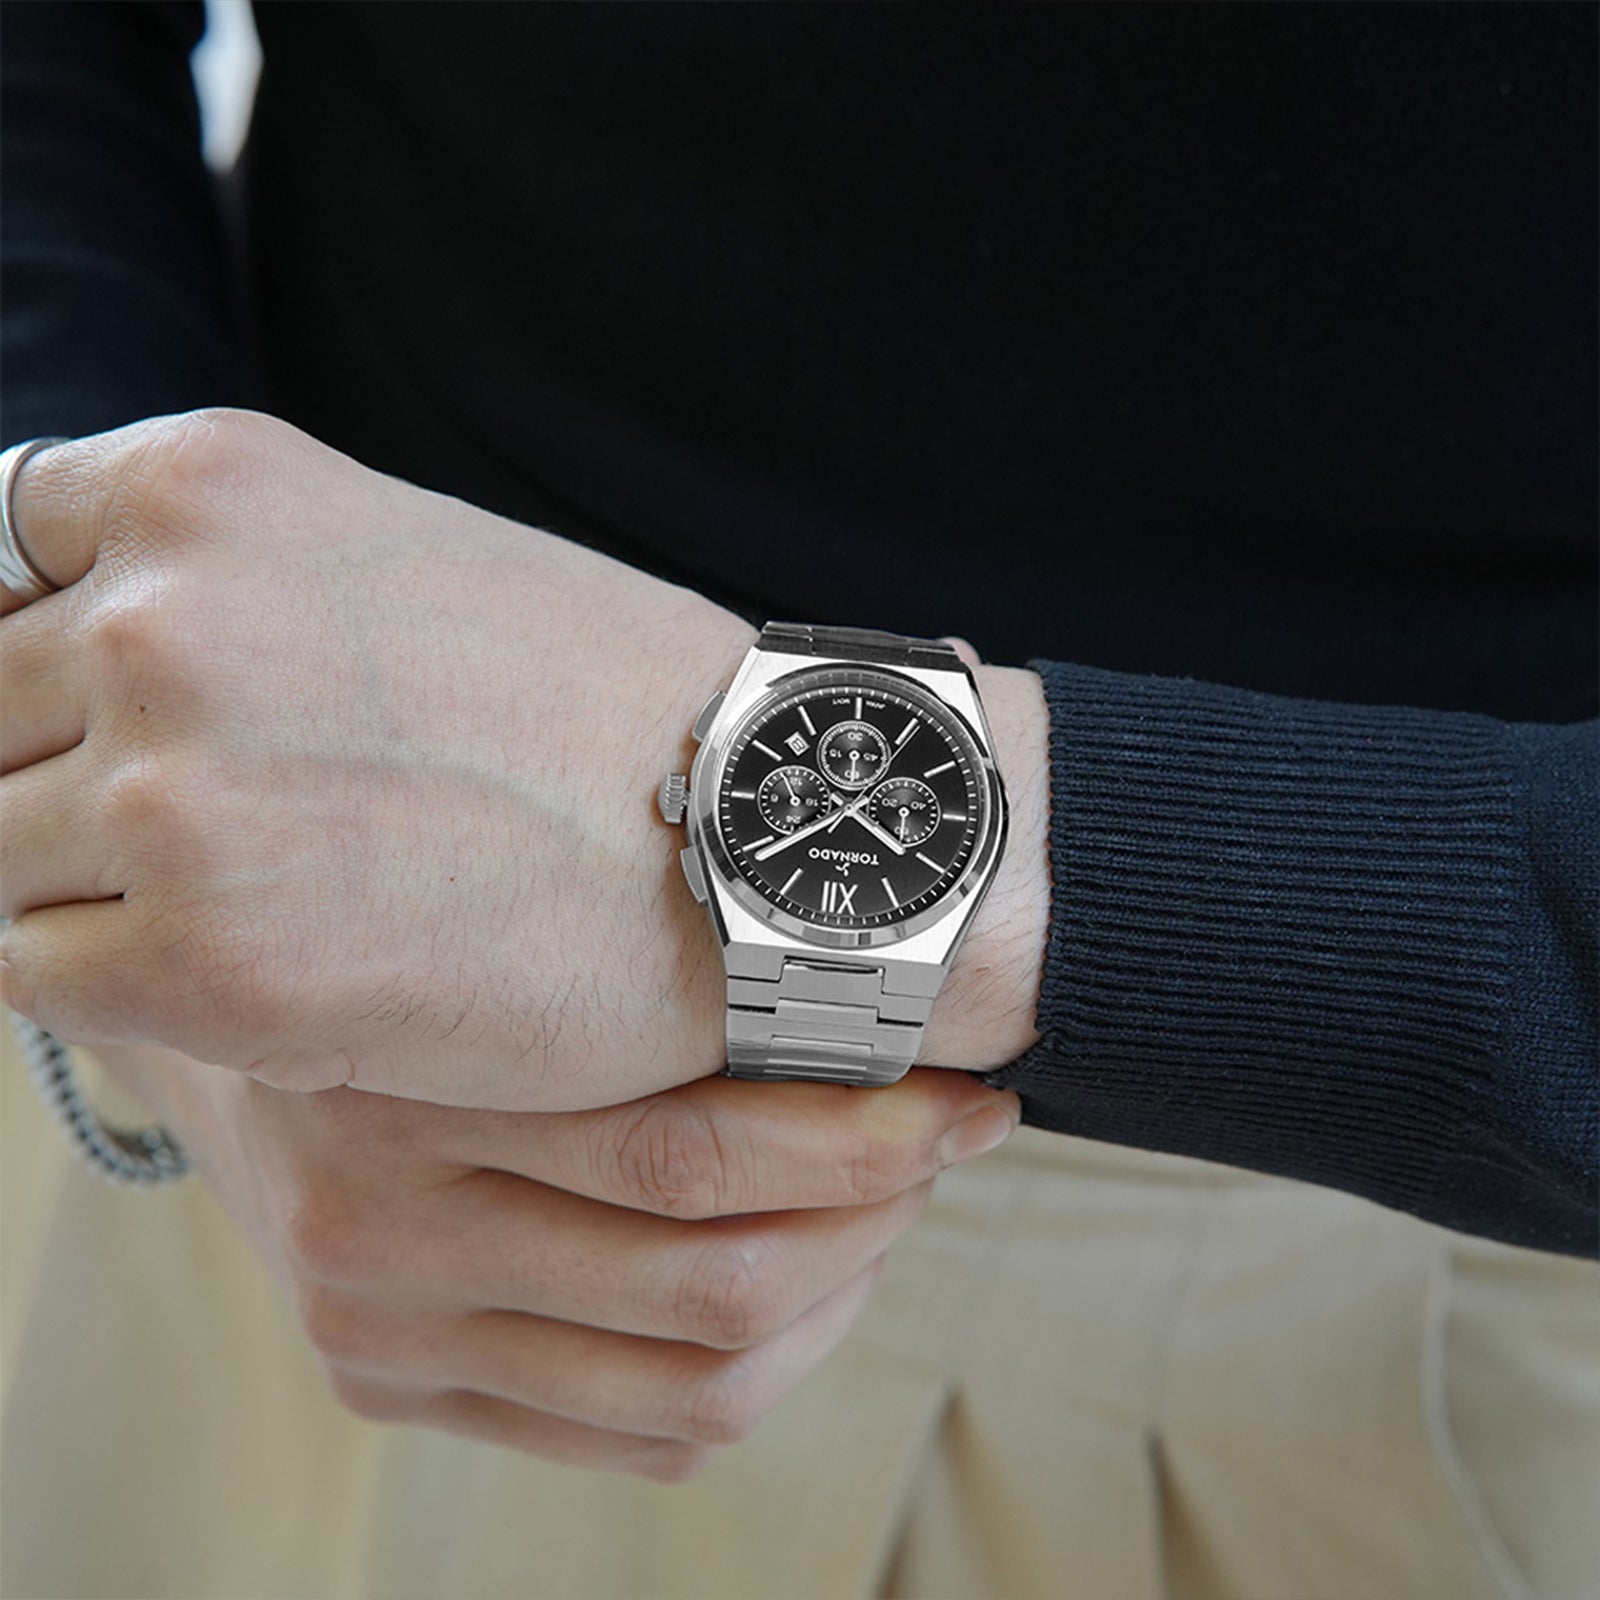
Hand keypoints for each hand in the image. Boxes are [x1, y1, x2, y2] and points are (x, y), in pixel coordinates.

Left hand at [0, 409, 1050, 1108]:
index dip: (48, 644)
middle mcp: (161, 624)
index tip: (115, 714)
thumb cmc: (612, 707)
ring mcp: (170, 798)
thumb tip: (76, 639)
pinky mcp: (205, 969)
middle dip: (69, 775)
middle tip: (229, 828)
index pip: (2, 553)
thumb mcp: (405, 561)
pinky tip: (266, 964)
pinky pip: (37, 975)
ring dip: (93, 884)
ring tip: (265, 898)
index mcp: (210, 488)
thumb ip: (226, 582)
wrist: (763, 841)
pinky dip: (122, 980)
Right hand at [85, 1038, 1020, 1478]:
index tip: (964, 1097)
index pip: (687, 1155)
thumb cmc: (412, 974)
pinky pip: (641, 1437)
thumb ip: (652, 986)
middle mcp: (378, 1236)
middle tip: (945, 1140)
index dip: (859, 1136)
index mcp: (402, 1096)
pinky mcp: (395, 1396)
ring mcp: (382, 1338)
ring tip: (886, 1211)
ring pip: (695, 1385)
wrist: (239, 1053)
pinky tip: (802, 1290)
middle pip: (707, 1284)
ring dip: (837, 1301)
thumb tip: (875, 1002)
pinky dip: (759, 1370)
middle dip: (873, 1216)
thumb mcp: (511, 945)